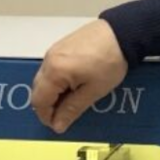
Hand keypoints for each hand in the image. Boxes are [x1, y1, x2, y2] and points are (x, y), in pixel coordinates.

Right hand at [30, 19, 127, 133]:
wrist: (121, 32)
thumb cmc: (109, 63)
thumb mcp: (93, 91)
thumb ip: (72, 109)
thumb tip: (57, 126)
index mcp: (54, 72)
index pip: (39, 101)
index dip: (46, 117)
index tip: (59, 125)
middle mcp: (48, 60)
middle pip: (38, 90)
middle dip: (48, 106)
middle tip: (66, 114)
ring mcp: (53, 51)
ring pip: (44, 79)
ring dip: (52, 93)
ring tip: (72, 100)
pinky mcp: (60, 46)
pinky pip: (50, 69)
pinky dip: (56, 81)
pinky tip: (72, 84)